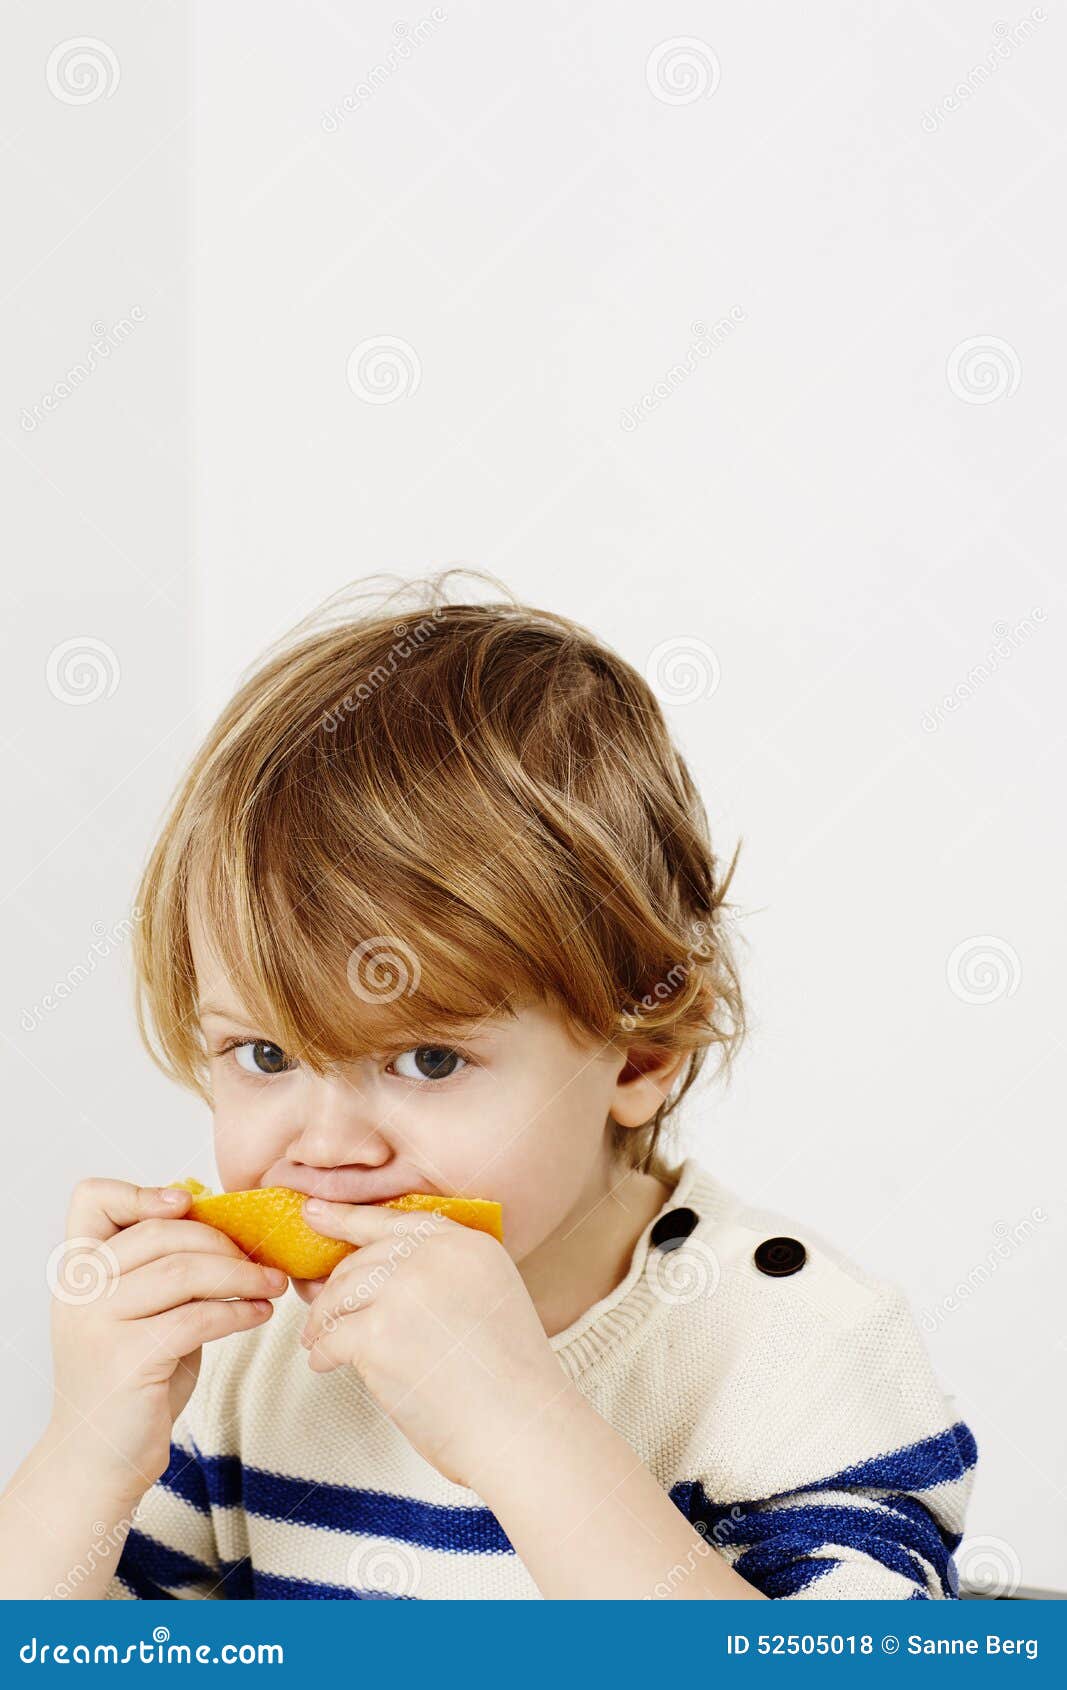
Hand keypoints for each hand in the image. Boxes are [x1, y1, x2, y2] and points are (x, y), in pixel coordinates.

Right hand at [46, 1179, 288, 1504]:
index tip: (190, 1203)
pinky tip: (259, 1314)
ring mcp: (98, 1324)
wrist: (99, 1457)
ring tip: (272, 1284)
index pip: (93, 1199)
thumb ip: (160, 1267)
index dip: (143, 1191)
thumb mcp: (137, 1311)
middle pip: (162, 1232)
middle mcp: (79, 1291)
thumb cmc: (129, 1376)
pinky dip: (239, 1310)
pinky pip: (198, 1317)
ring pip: (185, 1270)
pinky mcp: (127, 1359)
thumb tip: (220, 1218)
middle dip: (223, 1241)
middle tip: (261, 1259)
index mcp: (77, 1270)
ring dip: (242, 1274)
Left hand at [299, 1200, 567, 1489]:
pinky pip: (332, 1338)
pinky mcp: (378, 1334)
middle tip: (319, 1312)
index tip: (315, 1214)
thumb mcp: (491, 1299)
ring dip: (323, 1322)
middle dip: (333, 1290)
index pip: (394, 1221)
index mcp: (466, 1244)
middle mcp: (434, 1256)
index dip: (348, 1218)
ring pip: (339, 1295)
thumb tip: (373, 1276)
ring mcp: (404, 1291)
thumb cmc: (508, 1383)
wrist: (521, 1428)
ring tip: (318, 1341)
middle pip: (361, 1260)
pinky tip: (326, 1364)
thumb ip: (444, 1274)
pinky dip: (323, 1353)